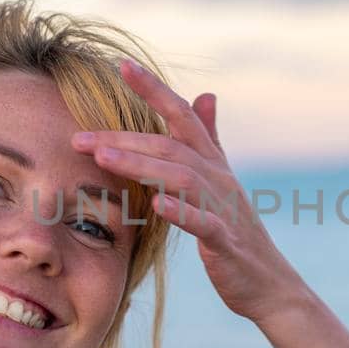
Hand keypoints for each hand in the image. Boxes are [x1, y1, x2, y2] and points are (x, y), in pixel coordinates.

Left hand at [72, 58, 308, 324]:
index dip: (154, 89)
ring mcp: (224, 208)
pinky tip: (158, 205)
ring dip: (141, 165)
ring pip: (182, 177)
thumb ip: (211, 138)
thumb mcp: (222, 179)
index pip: (182, 116)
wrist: (268, 283)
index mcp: (213, 163)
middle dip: (124, 138)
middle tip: (79, 138)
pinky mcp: (226, 242)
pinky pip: (204, 223)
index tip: (122, 64)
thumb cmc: (237, 231)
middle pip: (170, 146)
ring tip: (102, 159)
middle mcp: (220, 178)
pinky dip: (181, 212)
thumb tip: (207, 93)